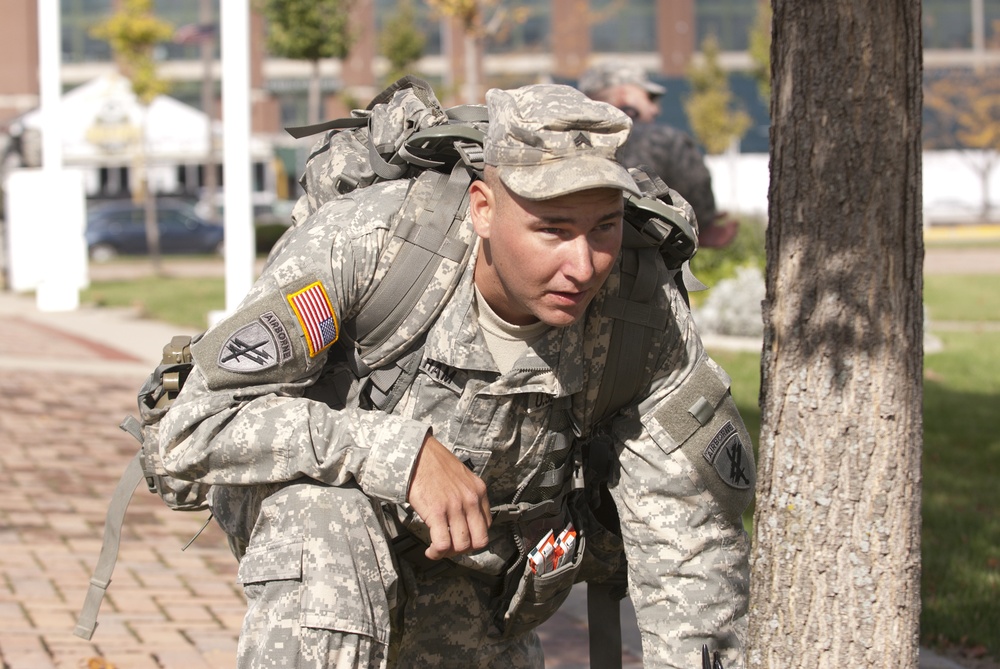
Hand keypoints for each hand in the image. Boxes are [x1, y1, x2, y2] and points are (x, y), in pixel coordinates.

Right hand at [407, 433, 490, 559]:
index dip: (474, 537)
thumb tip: (465, 519)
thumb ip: (468, 496)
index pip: (487, 526)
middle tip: (452, 548)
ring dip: (449, 554)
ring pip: (462, 546)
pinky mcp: (437, 513)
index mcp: (479, 491)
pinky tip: (430, 550)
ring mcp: (455, 507)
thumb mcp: (462, 477)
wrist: (416, 454)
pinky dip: (437, 552)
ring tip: (438, 550)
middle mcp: (471, 500)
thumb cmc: (434, 464)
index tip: (461, 538)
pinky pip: (443, 544)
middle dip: (465, 550)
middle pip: (479, 540)